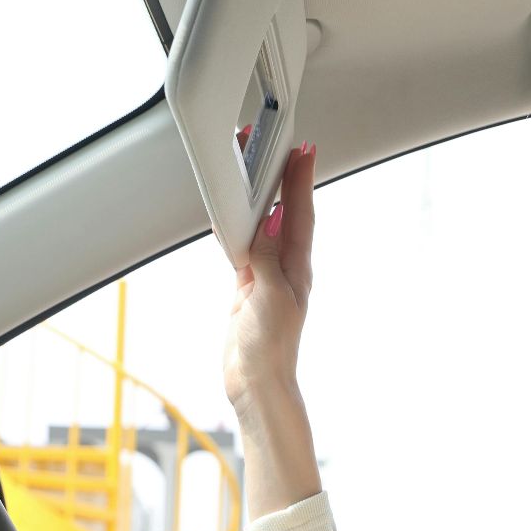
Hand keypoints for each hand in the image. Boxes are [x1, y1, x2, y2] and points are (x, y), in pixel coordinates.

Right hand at [223, 142, 316, 409]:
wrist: (257, 383)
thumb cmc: (271, 347)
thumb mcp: (270, 296)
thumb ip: (267, 257)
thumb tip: (269, 222)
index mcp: (297, 267)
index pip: (300, 213)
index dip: (300, 180)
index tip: (302, 149)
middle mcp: (285, 267)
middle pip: (282, 213)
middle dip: (280, 180)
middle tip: (275, 147)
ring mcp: (266, 277)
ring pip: (261, 227)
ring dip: (258, 199)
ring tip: (253, 170)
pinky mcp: (247, 288)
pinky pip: (242, 248)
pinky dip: (236, 228)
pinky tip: (229, 217)